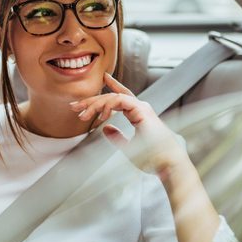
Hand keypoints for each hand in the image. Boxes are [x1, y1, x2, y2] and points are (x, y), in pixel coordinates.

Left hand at [69, 73, 187, 174]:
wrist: (167, 163)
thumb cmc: (153, 158)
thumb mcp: (129, 147)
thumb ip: (117, 137)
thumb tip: (105, 128)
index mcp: (139, 114)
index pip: (122, 96)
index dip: (113, 85)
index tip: (103, 78)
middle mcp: (140, 107)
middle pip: (112, 97)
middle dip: (92, 100)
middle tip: (75, 106)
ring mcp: (141, 107)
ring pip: (113, 97)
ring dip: (95, 104)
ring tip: (82, 114)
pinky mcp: (141, 110)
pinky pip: (120, 101)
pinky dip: (107, 106)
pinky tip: (99, 116)